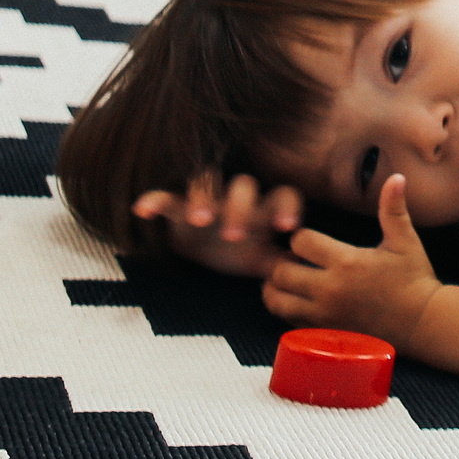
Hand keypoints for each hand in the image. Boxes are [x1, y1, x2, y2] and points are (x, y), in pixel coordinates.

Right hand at [132, 171, 302, 280]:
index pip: (283, 196)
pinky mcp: (177, 206)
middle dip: (241, 209)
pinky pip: (165, 196)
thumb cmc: (241, 249)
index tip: (287, 228)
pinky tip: (143, 209)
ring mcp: (208, 199)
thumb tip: (315, 275)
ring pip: (207, 183)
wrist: (203, 245)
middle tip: (235, 235)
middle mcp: (237, 197)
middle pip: (244, 187)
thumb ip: (285, 264)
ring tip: (200, 219)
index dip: (287, 208)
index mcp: (263, 208)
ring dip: (204, 198)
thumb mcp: (263, 260)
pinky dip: (154, 200)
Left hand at [265, 173, 444, 343]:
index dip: (300, 237)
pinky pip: (289, 321)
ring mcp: (325, 315)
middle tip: (292, 259)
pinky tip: (300, 301)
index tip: (309, 240)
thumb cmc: (414, 279)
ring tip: (289, 280)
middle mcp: (330, 290)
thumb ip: (393, 209)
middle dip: (281, 262)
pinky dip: (288, 310)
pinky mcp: (325, 334)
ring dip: (277, 288)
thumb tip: (396, 177)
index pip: (300, 242)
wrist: (423, 323)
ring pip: (278, 301)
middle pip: (280, 273)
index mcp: (347, 262)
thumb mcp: (405, 241)